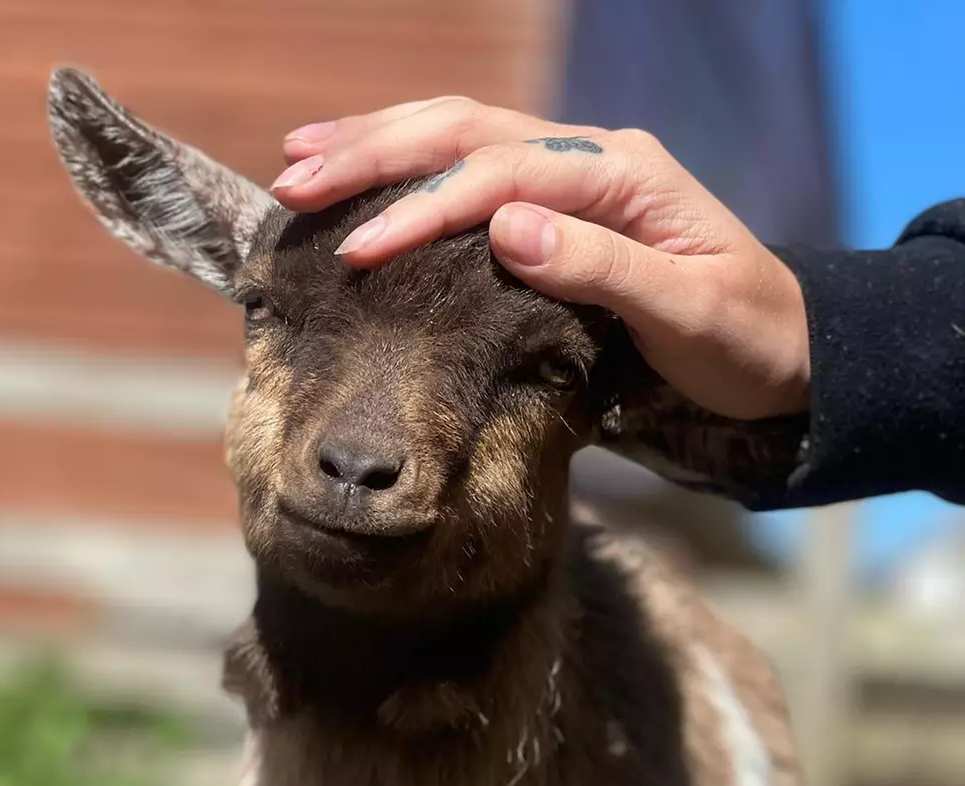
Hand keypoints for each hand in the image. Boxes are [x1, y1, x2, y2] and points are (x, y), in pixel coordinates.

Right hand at [271, 98, 810, 420]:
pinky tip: (364, 184)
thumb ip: (601, 268)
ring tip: (302, 163)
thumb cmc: (744, 341)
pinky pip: (472, 174)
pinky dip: (410, 174)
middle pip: (466, 132)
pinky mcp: (560, 211)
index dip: (424, 208)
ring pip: (461, 139)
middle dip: (375, 153)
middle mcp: (592, 160)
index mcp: (621, 176)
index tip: (359, 252)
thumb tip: (505, 228)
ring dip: (379, 147)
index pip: (501, 174)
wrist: (789, 352)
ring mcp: (574, 180)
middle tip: (295, 180)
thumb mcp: (686, 314)